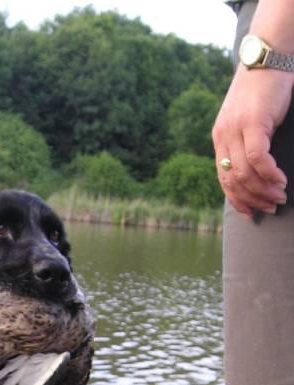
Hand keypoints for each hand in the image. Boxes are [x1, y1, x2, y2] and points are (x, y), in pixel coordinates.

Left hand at [213, 65, 293, 216]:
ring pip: (245, 173)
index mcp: (220, 138)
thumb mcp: (249, 119)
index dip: (237, 199)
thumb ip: (246, 142)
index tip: (251, 212)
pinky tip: (280, 181)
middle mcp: (223, 136)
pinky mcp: (252, 123)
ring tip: (279, 197)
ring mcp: (235, 130)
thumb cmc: (263, 89)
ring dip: (263, 190)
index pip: (224, 178)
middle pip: (233, 181)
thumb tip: (254, 170)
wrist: (266, 55)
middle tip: (270, 208)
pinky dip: (269, 174)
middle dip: (252, 200)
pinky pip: (258, 159)